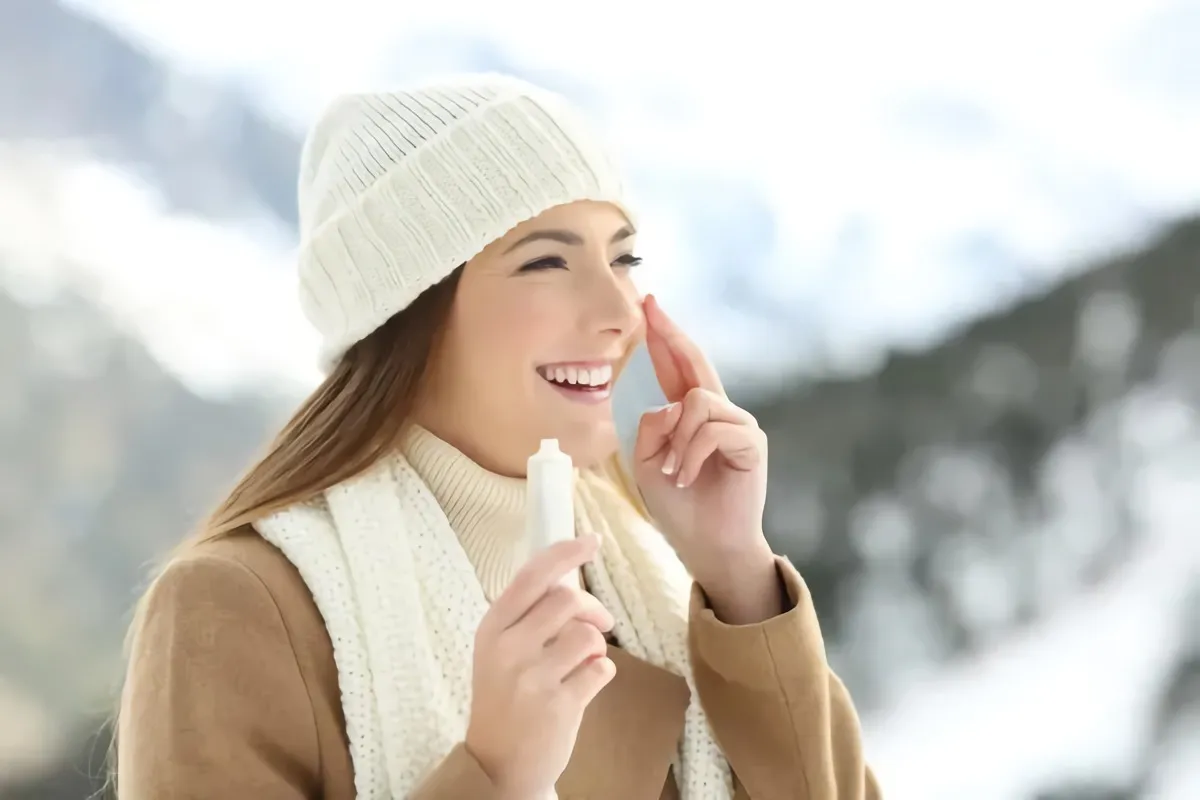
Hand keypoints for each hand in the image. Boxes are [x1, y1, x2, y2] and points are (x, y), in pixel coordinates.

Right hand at [465, 535, 615, 797]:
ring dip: (597, 645)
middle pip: (567, 599)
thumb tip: (570, 573)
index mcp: (492, 627)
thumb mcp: (499, 649)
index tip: (590, 540)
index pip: (532, 576)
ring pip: (589, 635)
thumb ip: (528, 614)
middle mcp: (508, 648)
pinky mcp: (559, 706)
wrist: (498, 763)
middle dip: (592, 608)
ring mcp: (533, 678)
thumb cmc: (505, 697)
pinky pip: (602, 670)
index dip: (565, 553)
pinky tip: (585, 686)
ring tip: (585, 662)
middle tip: (600, 622)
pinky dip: (602, 674)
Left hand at [633, 295, 780, 621]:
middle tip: (651, 308)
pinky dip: (690, 455)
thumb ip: (651, 428)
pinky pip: (711, 430)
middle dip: (671, 334)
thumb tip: (672, 404)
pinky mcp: (751, 442)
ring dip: (675, 440)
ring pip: (696, 402)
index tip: (649, 306)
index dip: (664, 338)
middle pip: (696, 362)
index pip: (676, 368)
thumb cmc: (678, 507)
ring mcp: (738, 425)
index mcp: (690, 416)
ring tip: (673, 472)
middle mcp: (718, 413)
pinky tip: (686, 478)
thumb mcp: (646, 464)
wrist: (706, 545)